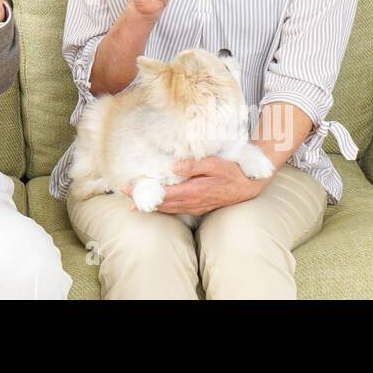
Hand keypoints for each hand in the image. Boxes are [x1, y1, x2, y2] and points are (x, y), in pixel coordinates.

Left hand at [120, 157, 264, 215]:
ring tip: (134, 201)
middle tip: (124, 193)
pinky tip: (157, 204)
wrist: (249, 186)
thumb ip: (194, 165)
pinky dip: (164, 207)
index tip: (128, 189)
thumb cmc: (232, 172)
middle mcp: (192, 201)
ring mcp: (195, 206)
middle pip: (162, 203)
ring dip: (151, 205)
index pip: (163, 194)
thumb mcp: (215, 164)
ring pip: (168, 208)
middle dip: (142, 199)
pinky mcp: (199, 206)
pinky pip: (177, 209)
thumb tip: (173, 167)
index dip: (145, 193)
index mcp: (194, 191)